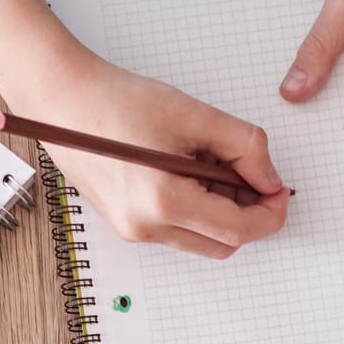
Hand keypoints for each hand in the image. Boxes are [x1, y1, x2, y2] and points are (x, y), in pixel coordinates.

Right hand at [14, 50, 288, 259]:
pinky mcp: (126, 224)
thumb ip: (244, 147)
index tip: (280, 190)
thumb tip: (270, 178)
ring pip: (201, 240)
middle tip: (252, 172)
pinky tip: (187, 170)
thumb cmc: (117, 101)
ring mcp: (133, 231)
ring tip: (210, 163)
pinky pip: (178, 230)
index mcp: (163, 202)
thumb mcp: (194, 115)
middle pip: (223, 244)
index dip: (270, 213)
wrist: (63, 98)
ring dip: (221, 211)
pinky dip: (196, 208)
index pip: (238, 230)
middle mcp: (145, 227)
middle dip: (248, 214)